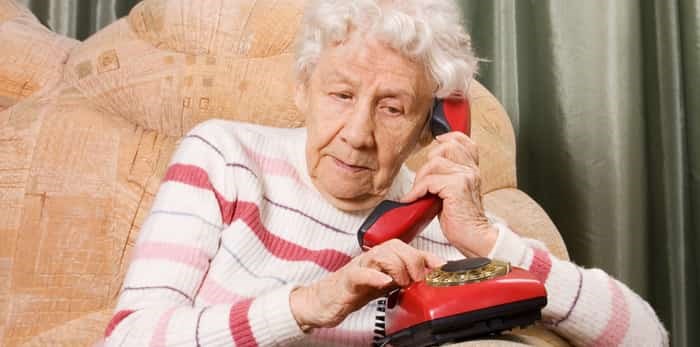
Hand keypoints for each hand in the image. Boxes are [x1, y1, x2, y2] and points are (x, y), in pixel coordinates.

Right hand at [289, 239, 443, 328]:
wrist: (322, 302)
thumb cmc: (352, 291)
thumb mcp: (384, 285)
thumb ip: (402, 279)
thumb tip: (425, 279)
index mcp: (381, 259)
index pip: (407, 249)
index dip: (426, 255)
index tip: (441, 265)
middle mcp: (371, 259)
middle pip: (396, 246)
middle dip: (412, 261)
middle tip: (417, 280)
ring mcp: (358, 268)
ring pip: (381, 255)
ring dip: (397, 268)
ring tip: (401, 282)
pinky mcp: (347, 281)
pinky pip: (361, 273)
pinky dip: (375, 276)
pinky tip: (384, 282)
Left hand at [401, 132, 497, 256]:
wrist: (475, 239)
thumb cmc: (462, 221)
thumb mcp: (453, 194)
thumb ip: (445, 178)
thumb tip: (424, 172)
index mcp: (471, 169)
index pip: (462, 140)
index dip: (445, 139)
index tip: (433, 148)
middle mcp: (471, 170)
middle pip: (444, 147)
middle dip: (427, 164)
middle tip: (422, 183)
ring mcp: (465, 176)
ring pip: (434, 163)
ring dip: (420, 179)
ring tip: (418, 194)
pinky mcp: (457, 187)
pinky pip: (429, 181)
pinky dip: (417, 190)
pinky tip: (415, 200)